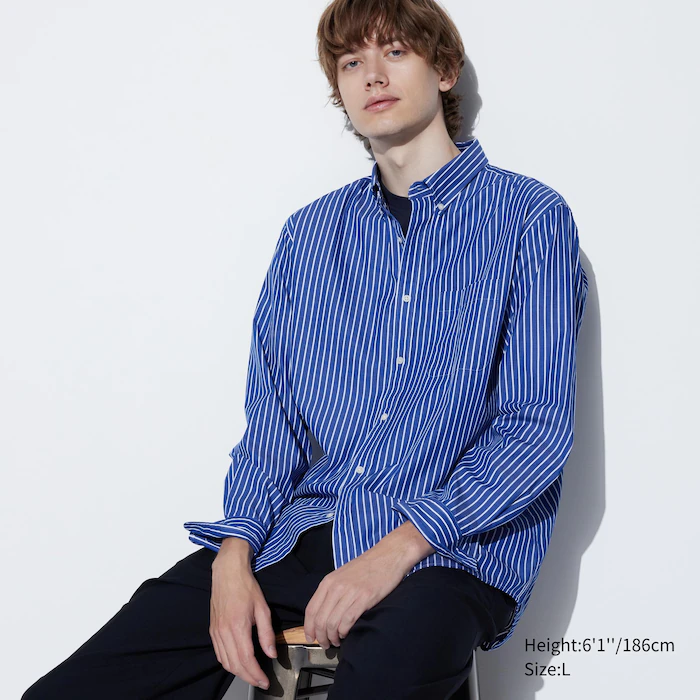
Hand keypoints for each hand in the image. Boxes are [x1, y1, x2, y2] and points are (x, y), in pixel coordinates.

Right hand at [209, 547, 276, 689]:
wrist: (227, 572)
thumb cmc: (246, 586)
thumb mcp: (262, 608)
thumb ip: (267, 633)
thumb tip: (271, 654)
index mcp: (237, 626)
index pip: (246, 659)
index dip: (256, 674)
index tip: (265, 681)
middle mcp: (224, 632)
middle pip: (235, 665)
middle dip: (248, 677)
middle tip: (260, 682)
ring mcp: (216, 632)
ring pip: (225, 662)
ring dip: (238, 673)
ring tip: (252, 675)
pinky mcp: (212, 630)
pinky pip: (219, 654)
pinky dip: (228, 663)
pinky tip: (238, 663)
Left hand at [303, 544, 406, 649]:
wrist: (388, 555)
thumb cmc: (366, 567)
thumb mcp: (342, 575)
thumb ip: (332, 591)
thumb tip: (323, 614)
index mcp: (328, 581)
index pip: (311, 609)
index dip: (308, 628)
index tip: (310, 638)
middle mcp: (336, 587)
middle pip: (320, 620)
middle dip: (321, 637)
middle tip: (326, 644)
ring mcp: (350, 592)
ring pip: (332, 623)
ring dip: (333, 638)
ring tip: (337, 641)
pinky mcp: (364, 598)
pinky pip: (347, 621)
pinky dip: (344, 632)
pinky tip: (347, 634)